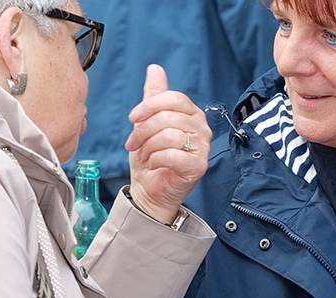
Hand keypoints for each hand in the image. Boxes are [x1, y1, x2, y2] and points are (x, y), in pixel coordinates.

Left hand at [125, 64, 210, 223]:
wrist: (150, 189)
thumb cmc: (151, 156)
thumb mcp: (147, 122)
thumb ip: (154, 96)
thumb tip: (155, 69)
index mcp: (191, 114)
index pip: (174, 98)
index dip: (149, 106)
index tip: (133, 118)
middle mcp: (201, 128)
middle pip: (169, 116)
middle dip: (143, 130)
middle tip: (133, 144)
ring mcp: (202, 147)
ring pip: (169, 135)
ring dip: (148, 147)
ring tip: (144, 155)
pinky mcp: (199, 166)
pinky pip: (173, 155)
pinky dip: (156, 159)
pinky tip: (153, 164)